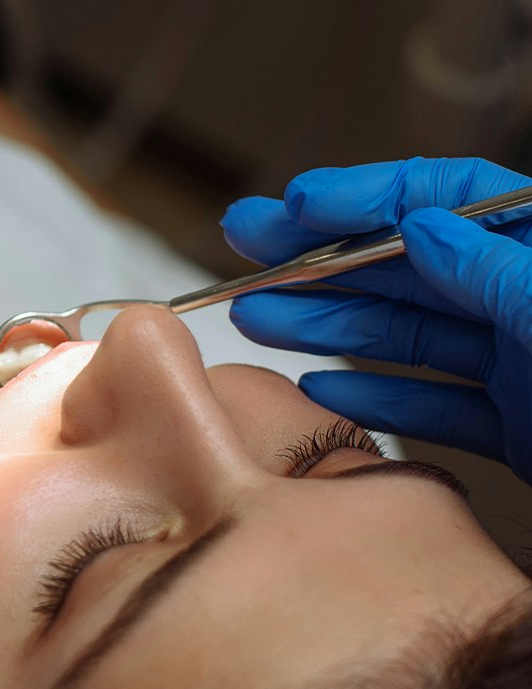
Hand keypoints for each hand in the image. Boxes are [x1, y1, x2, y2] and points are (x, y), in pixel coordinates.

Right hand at [221, 156, 531, 484]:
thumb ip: (495, 273)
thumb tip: (419, 228)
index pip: (449, 198)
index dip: (365, 197)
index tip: (295, 205)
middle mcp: (526, 302)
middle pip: (409, 268)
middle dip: (320, 260)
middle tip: (247, 249)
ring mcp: (519, 366)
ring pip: (406, 339)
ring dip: (325, 327)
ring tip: (256, 317)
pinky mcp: (513, 428)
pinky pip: (431, 407)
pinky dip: (373, 398)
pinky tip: (321, 387)